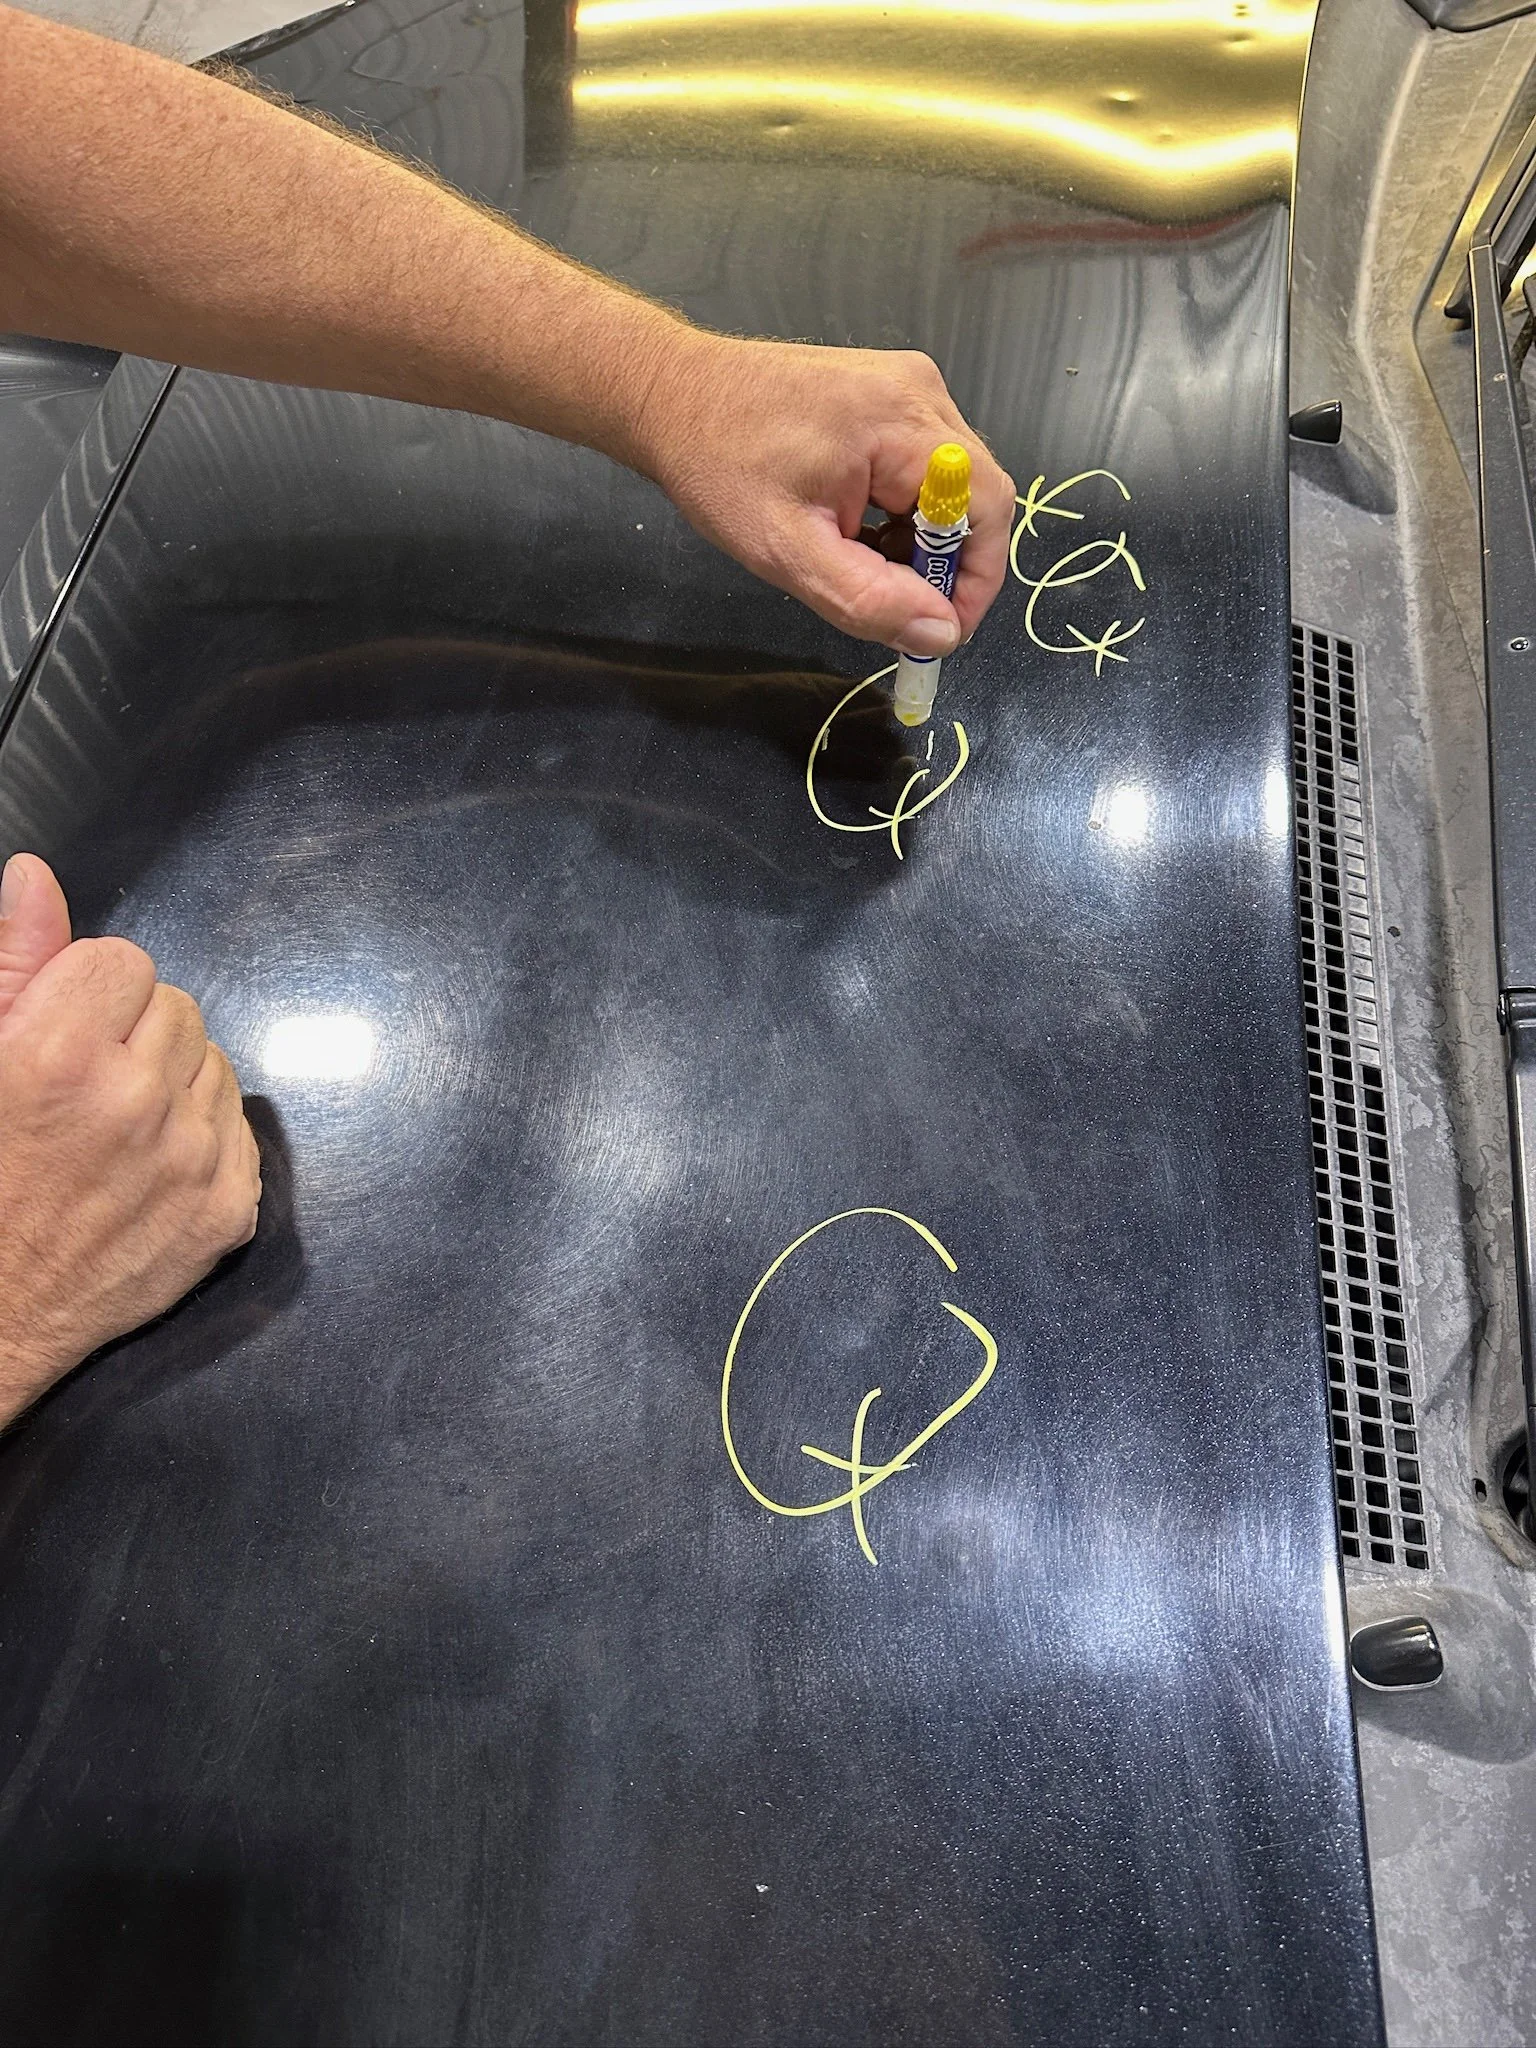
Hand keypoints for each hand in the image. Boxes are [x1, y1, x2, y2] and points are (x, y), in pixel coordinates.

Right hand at [0, 854, 260, 1426]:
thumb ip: (12, 963)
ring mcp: (192, 1164)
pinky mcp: (224, 1215)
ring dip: (172, 1081)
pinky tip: (143, 1169)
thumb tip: (35, 876)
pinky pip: (239, 1132)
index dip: (85, 993)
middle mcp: (138, 1105)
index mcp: (60, 1056)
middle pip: (176, 1006)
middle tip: (80, 1085)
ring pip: (213, 1064)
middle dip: (131, 1031)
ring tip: (110, 1127)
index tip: (57, 1033)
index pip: (124, 962)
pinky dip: (201, 1141)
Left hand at [635, 332, 1015, 656]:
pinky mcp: (887, 392)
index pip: (989, 506)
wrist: (670, 395)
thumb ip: (868, 598)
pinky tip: (854, 529)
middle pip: (975, 495)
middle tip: (892, 606)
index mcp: (901, 421)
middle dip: (942, 563)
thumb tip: (940, 634)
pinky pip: (923, 464)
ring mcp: (905, 386)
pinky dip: (902, 510)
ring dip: (919, 540)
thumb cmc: (717, 466)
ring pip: (950, 485)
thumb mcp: (787, 552)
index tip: (940, 630)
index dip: (977, 578)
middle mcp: (918, 391)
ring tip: (859, 563)